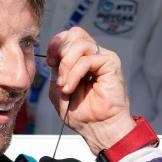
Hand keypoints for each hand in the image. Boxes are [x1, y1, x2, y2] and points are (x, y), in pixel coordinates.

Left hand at [47, 27, 133, 153]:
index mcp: (82, 57)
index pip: (68, 36)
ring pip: (80, 44)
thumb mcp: (58, 88)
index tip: (50, 62)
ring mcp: (103, 57)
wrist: (98, 128)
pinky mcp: (111, 63)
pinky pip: (87, 59)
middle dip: (60, 53)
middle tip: (58, 76)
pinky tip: (71, 88)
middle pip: (74, 34)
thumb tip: (53, 54)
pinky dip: (74, 73)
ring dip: (66, 66)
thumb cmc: (80, 113)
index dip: (55, 44)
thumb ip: (56, 69)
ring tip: (65, 86)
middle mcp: (94, 54)